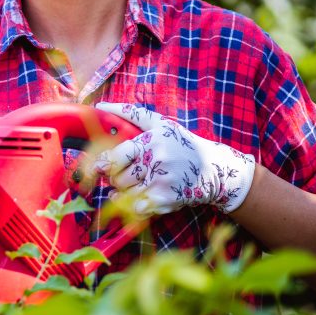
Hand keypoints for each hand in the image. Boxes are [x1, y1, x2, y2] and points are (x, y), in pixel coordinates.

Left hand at [93, 103, 256, 215]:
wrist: (215, 169)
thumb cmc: (182, 144)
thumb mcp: (161, 124)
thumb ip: (131, 114)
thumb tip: (101, 106)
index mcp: (152, 141)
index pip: (116, 156)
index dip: (104, 163)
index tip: (100, 166)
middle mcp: (157, 161)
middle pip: (118, 177)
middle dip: (114, 179)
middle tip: (120, 175)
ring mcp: (162, 182)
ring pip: (126, 194)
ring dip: (122, 193)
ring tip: (130, 186)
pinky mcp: (168, 199)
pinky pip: (137, 208)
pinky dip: (131, 206)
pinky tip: (135, 198)